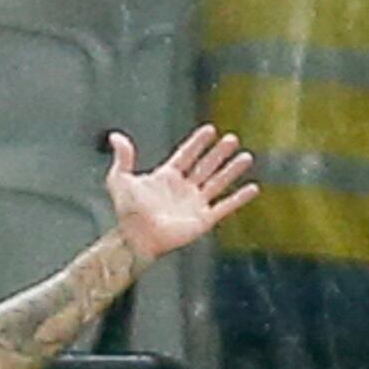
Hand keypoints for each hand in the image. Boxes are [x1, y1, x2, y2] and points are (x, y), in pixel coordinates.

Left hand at [108, 125, 260, 263]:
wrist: (137, 238)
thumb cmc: (127, 211)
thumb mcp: (120, 180)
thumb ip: (123, 157)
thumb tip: (115, 136)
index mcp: (166, 178)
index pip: (186, 155)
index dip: (197, 143)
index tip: (210, 130)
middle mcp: (183, 189)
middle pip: (205, 166)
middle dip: (219, 152)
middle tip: (232, 138)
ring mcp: (195, 203)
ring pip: (218, 182)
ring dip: (232, 170)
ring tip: (246, 156)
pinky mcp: (204, 219)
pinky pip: (226, 206)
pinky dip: (239, 198)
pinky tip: (253, 188)